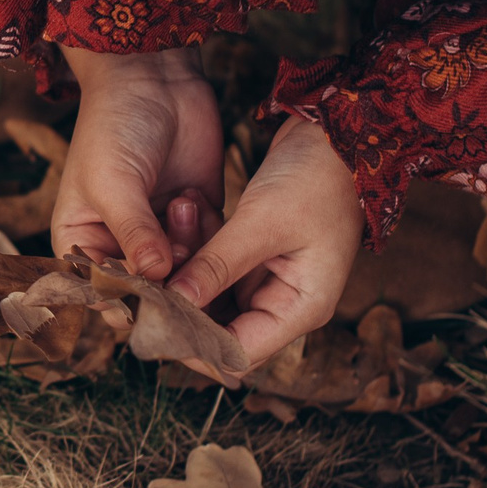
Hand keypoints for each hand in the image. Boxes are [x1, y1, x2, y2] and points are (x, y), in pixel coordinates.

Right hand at [52, 46, 227, 279]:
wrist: (152, 78)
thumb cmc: (113, 126)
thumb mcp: (114, 183)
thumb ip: (135, 233)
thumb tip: (158, 277)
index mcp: (83, 244)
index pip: (104, 293)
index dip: (127, 303)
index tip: (153, 295)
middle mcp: (121, 247)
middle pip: (149, 292)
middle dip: (169, 278)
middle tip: (176, 247)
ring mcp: (161, 235)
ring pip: (185, 275)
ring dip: (190, 249)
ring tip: (182, 203)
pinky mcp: (196, 220)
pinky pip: (211, 251)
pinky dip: (209, 233)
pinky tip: (194, 197)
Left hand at [166, 117, 363, 370]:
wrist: (336, 134)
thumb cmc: (316, 179)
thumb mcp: (262, 222)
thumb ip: (218, 264)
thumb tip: (176, 304)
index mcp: (300, 308)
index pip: (238, 353)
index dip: (194, 345)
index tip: (153, 318)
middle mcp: (283, 302)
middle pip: (218, 326)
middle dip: (182, 297)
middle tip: (151, 264)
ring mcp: (267, 279)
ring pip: (208, 292)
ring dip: (185, 261)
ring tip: (177, 211)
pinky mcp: (252, 254)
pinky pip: (211, 264)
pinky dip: (195, 243)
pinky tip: (186, 207)